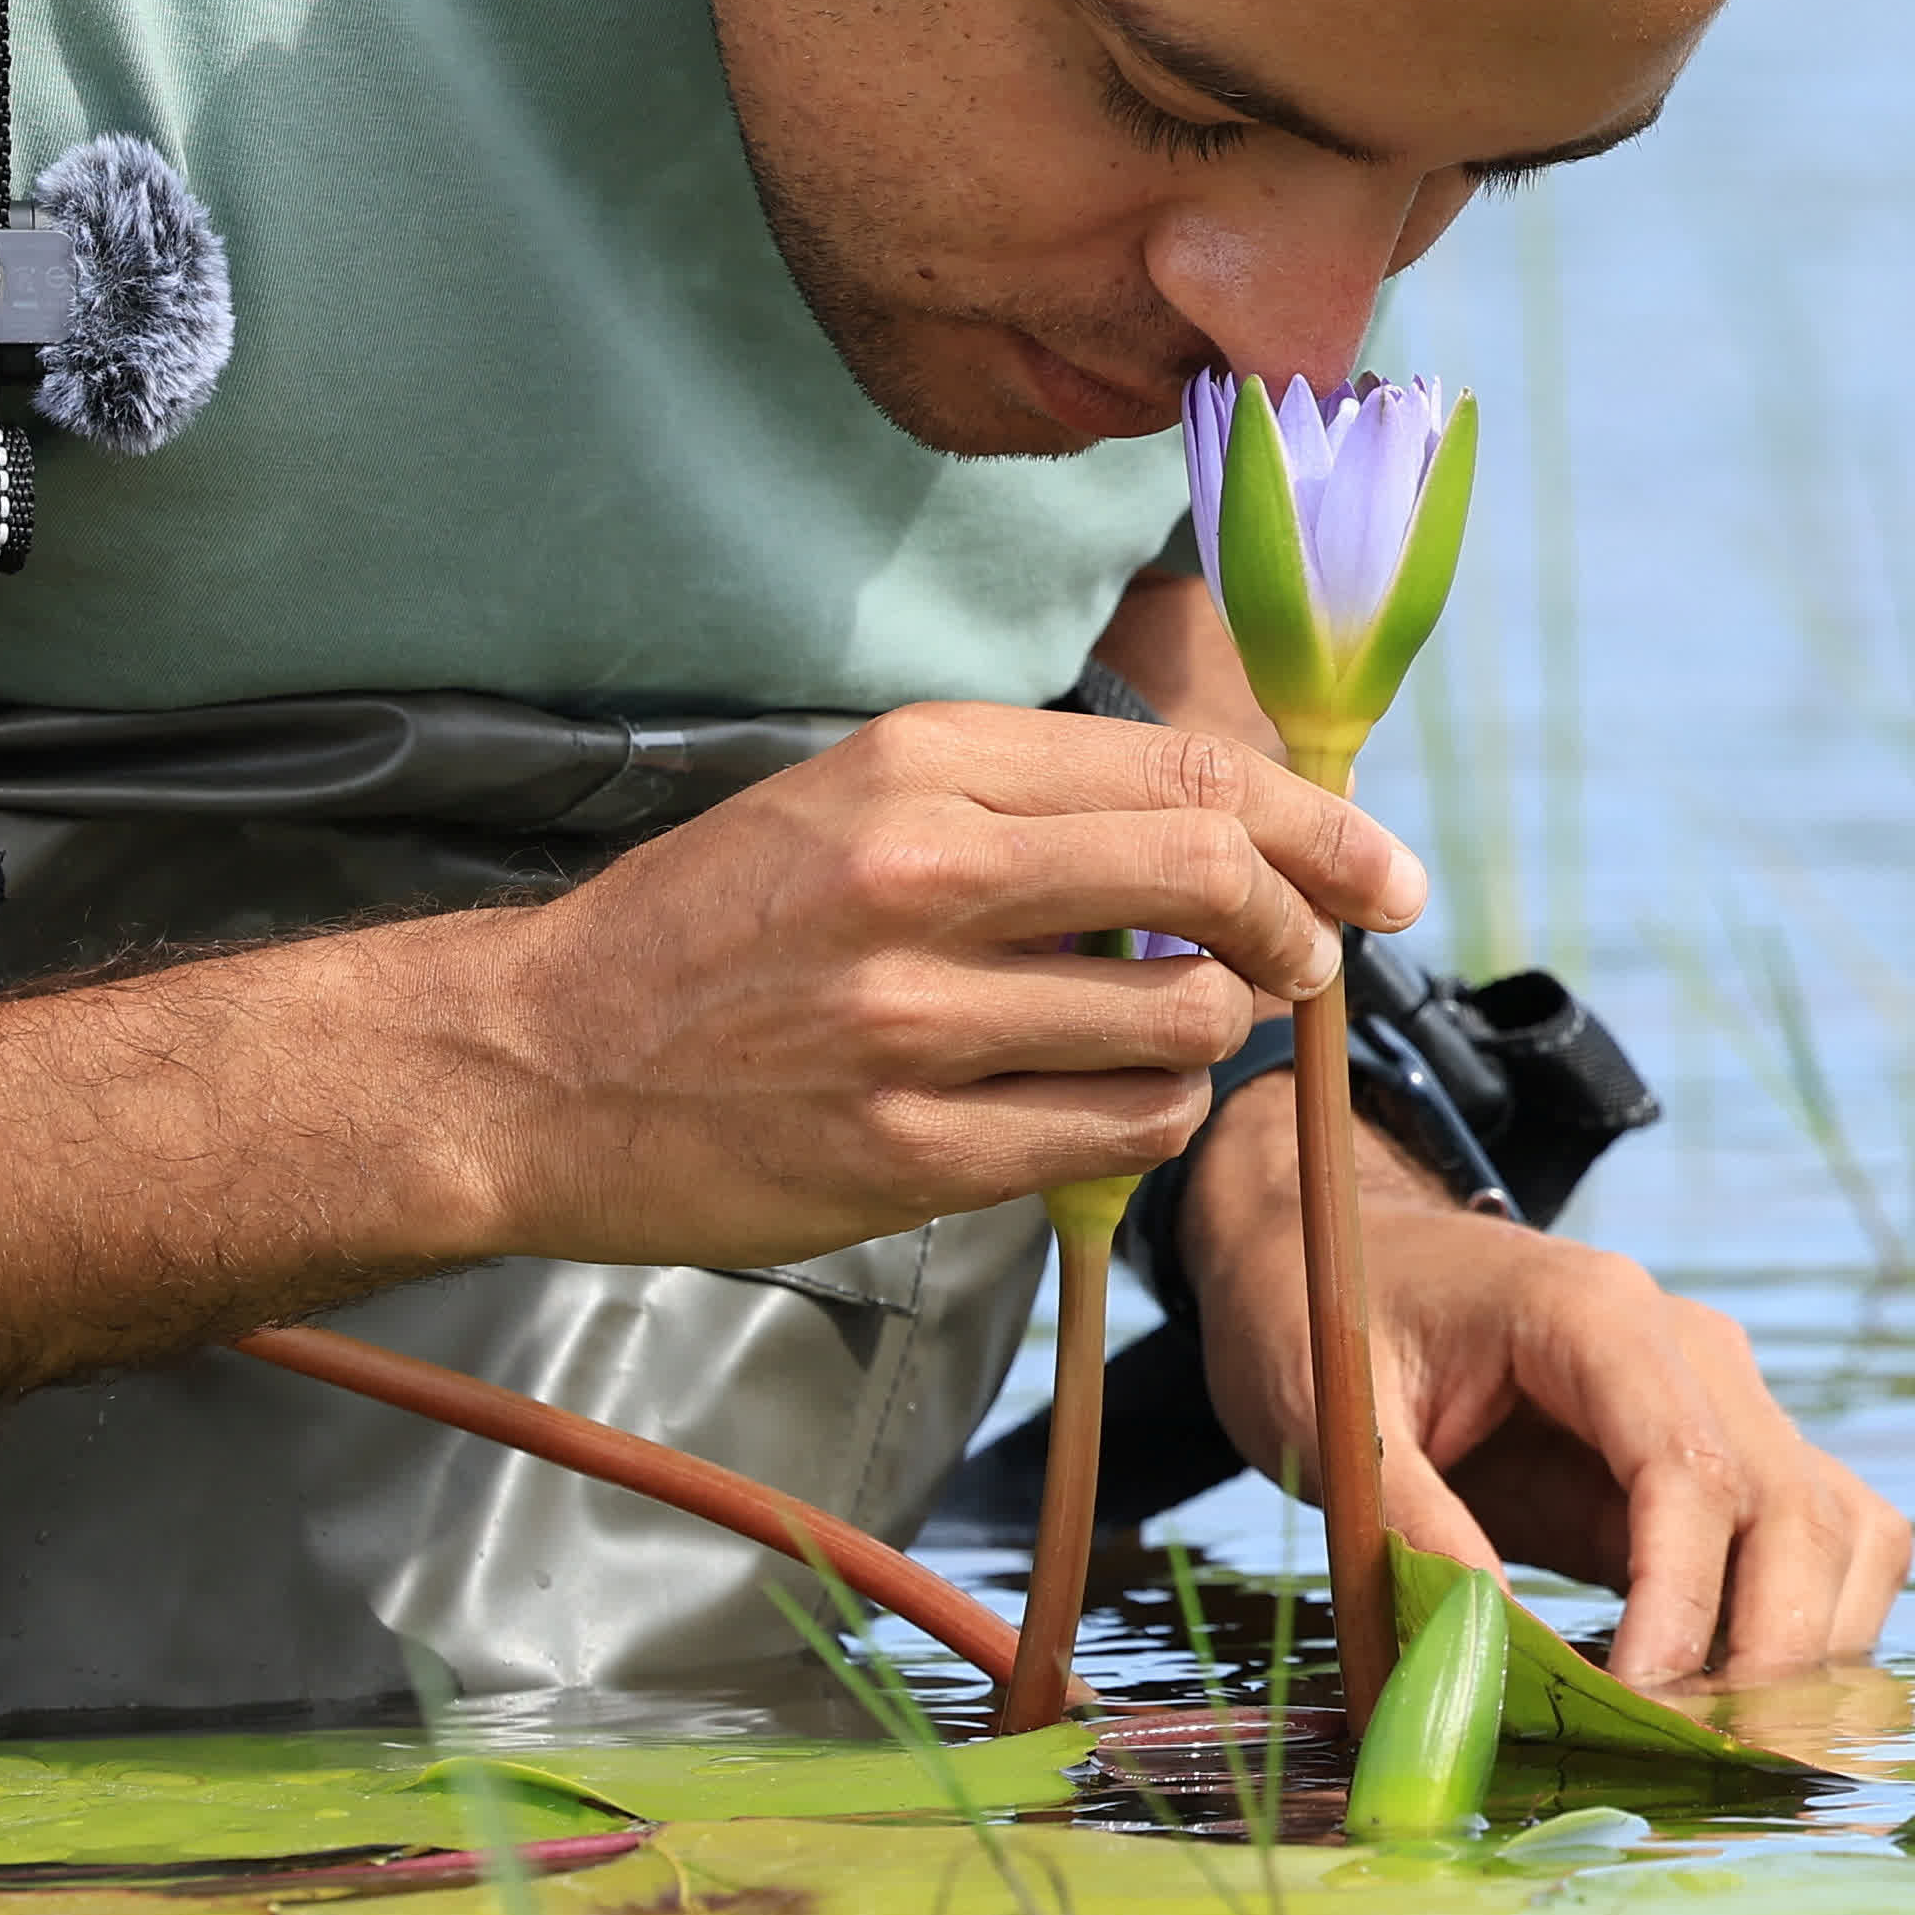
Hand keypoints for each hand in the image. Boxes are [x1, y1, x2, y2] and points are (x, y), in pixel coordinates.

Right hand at [434, 704, 1427, 1272]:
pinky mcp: (907, 1150)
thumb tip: (1217, 835)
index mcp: (917, 763)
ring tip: (1157, 1033)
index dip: (1316, 824)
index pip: (1183, 772)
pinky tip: (1097, 1101)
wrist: (534, 1063)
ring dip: (1209, 1035)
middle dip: (1300, 925)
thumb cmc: (706, 930)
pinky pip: (1114, 1131)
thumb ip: (1023, 806)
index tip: (1380, 870)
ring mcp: (915, 1021)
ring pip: (1180, 1020)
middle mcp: (922, 875)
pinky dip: (1143, 1117)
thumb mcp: (851, 798)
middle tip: (1311, 961)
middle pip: (1210, 877)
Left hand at [1187, 1089, 1911, 1682]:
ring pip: (1839, 1533)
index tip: (1637, 1706)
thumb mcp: (1338, 1419)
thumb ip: (1412, 1530)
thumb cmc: (1332, 1318)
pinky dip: (1807, 1628)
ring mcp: (1726, 1396)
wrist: (1348, 1254)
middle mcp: (1691, 1347)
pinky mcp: (1725, 1454)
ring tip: (1707, 1740)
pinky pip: (1821, 1541)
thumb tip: (1487, 1659)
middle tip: (1681, 1755)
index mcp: (1595, 1313)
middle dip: (1761, 1653)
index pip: (1690, 1472)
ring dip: (1803, 1651)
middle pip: (1793, 1512)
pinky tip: (1716, 1695)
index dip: (1680, 1606)